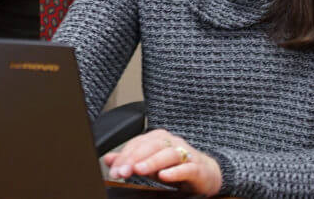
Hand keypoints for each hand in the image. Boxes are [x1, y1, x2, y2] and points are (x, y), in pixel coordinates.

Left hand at [103, 128, 222, 195]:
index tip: (114, 170)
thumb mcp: (149, 164)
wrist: (206, 173)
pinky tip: (164, 176)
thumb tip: (108, 159)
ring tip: (139, 170)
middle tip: (122, 171)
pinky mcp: (197, 167)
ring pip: (168, 154)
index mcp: (158, 138)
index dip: (124, 156)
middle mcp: (172, 142)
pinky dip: (175, 171)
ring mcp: (185, 153)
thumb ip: (129, 160)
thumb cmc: (175, 166)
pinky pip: (186, 167)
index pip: (138, 144)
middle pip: (151, 146)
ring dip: (152, 162)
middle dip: (135, 158)